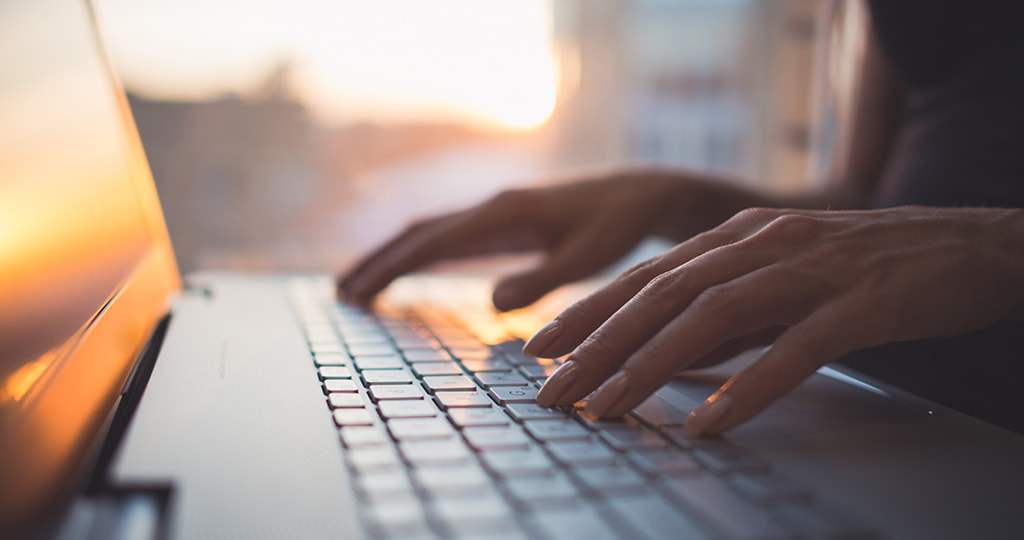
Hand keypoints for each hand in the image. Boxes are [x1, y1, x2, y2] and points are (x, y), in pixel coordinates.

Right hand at [338, 167, 743, 310]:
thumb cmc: (619, 226)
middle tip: (342, 294)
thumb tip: (492, 304)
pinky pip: (450, 238)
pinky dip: (419, 256)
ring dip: (393, 258)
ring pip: (429, 233)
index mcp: (505, 212)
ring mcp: (495, 213)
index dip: (393, 266)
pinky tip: (407, 273)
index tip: (360, 290)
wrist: (639, 194)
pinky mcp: (504, 223)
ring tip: (358, 287)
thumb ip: (543, 279)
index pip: (434, 240)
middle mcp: (492, 207)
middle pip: (419, 232)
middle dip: (379, 262)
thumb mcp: (588, 257)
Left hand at [527, 206, 1023, 433]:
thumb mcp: (781, 278)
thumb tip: (669, 356)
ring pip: (714, 316)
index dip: (589, 312)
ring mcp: (811, 269)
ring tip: (608, 409)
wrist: (967, 243)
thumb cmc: (868, 266)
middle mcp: (763, 244)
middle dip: (599, 345)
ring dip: (652, 365)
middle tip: (553, 390)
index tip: (540, 349)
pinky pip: (796, 347)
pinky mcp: (861, 301)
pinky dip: (750, 384)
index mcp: (738, 237)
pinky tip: (712, 421)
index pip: (646, 276)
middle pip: (663, 295)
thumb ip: (728, 312)